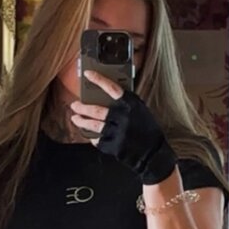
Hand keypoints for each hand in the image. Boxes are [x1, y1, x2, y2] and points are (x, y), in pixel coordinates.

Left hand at [71, 70, 176, 184]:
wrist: (154, 154)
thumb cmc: (147, 130)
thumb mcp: (140, 111)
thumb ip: (125, 104)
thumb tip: (106, 95)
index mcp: (131, 105)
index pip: (112, 88)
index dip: (99, 80)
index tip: (88, 74)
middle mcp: (124, 118)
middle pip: (97, 110)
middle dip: (83, 108)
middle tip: (75, 105)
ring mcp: (119, 133)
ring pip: (94, 126)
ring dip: (82, 122)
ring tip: (75, 118)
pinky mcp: (115, 147)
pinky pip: (98, 140)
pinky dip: (92, 137)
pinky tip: (89, 134)